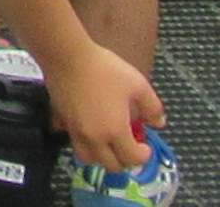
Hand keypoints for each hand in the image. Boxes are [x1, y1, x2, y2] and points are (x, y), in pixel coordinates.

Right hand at [48, 40, 161, 174]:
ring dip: (100, 156)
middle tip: (129, 146)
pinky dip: (80, 140)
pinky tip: (85, 127)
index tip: (146, 146)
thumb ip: (152, 107)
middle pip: (110, 165)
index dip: (143, 156)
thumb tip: (159, 123)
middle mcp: (94, 137)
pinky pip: (71, 139)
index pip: (132, 159)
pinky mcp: (60, 120)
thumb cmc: (104, 69)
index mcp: (115, 132)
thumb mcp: (138, 84)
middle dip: (124, 160)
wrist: (67, 55)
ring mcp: (75, 130)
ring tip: (107, 141)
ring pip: (87, 158)